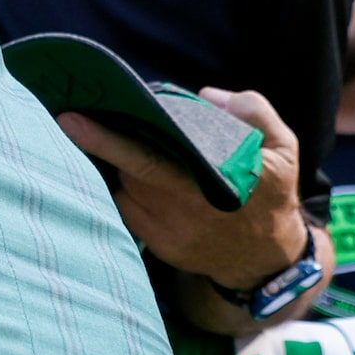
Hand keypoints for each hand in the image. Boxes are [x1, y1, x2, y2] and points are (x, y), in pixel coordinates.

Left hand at [57, 87, 308, 306]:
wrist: (266, 258)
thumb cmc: (271, 194)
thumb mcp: (282, 149)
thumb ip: (254, 113)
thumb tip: (207, 96)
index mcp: (216, 178)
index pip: (150, 156)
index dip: (109, 140)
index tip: (72, 120)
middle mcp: (188, 207)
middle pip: (128, 170)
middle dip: (105, 143)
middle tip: (76, 119)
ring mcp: (171, 230)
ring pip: (126, 188)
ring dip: (123, 167)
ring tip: (129, 147)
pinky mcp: (161, 246)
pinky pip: (127, 210)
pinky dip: (127, 191)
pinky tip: (138, 179)